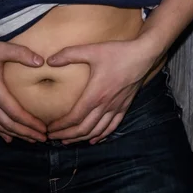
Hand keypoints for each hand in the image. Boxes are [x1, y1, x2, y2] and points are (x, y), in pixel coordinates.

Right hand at [0, 36, 46, 142]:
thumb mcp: (0, 48)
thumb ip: (21, 54)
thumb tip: (41, 61)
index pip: (16, 113)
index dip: (30, 123)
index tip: (43, 129)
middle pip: (8, 124)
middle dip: (26, 133)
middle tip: (42, 139)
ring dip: (14, 134)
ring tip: (29, 139)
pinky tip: (6, 136)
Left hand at [45, 37, 161, 143]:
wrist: (143, 55)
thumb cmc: (118, 52)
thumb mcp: (92, 50)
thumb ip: (69, 54)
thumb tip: (50, 60)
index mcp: (95, 94)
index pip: (74, 117)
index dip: (61, 126)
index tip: (50, 129)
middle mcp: (106, 105)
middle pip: (84, 128)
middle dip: (67, 136)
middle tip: (54, 138)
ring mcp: (116, 107)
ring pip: (97, 131)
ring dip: (82, 138)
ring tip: (68, 141)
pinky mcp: (125, 106)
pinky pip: (112, 126)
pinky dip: (102, 135)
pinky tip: (94, 139)